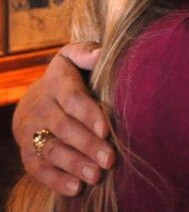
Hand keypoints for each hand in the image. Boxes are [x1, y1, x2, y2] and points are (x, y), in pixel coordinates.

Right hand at [12, 42, 114, 196]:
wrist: (36, 95)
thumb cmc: (69, 74)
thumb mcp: (74, 57)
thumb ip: (86, 52)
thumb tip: (101, 53)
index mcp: (56, 83)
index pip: (73, 99)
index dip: (89, 115)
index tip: (107, 130)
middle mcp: (41, 108)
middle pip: (64, 128)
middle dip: (87, 145)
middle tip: (109, 160)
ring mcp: (31, 131)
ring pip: (51, 150)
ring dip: (74, 165)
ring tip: (96, 176)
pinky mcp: (26, 151)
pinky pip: (38, 168)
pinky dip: (56, 180)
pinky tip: (76, 188)